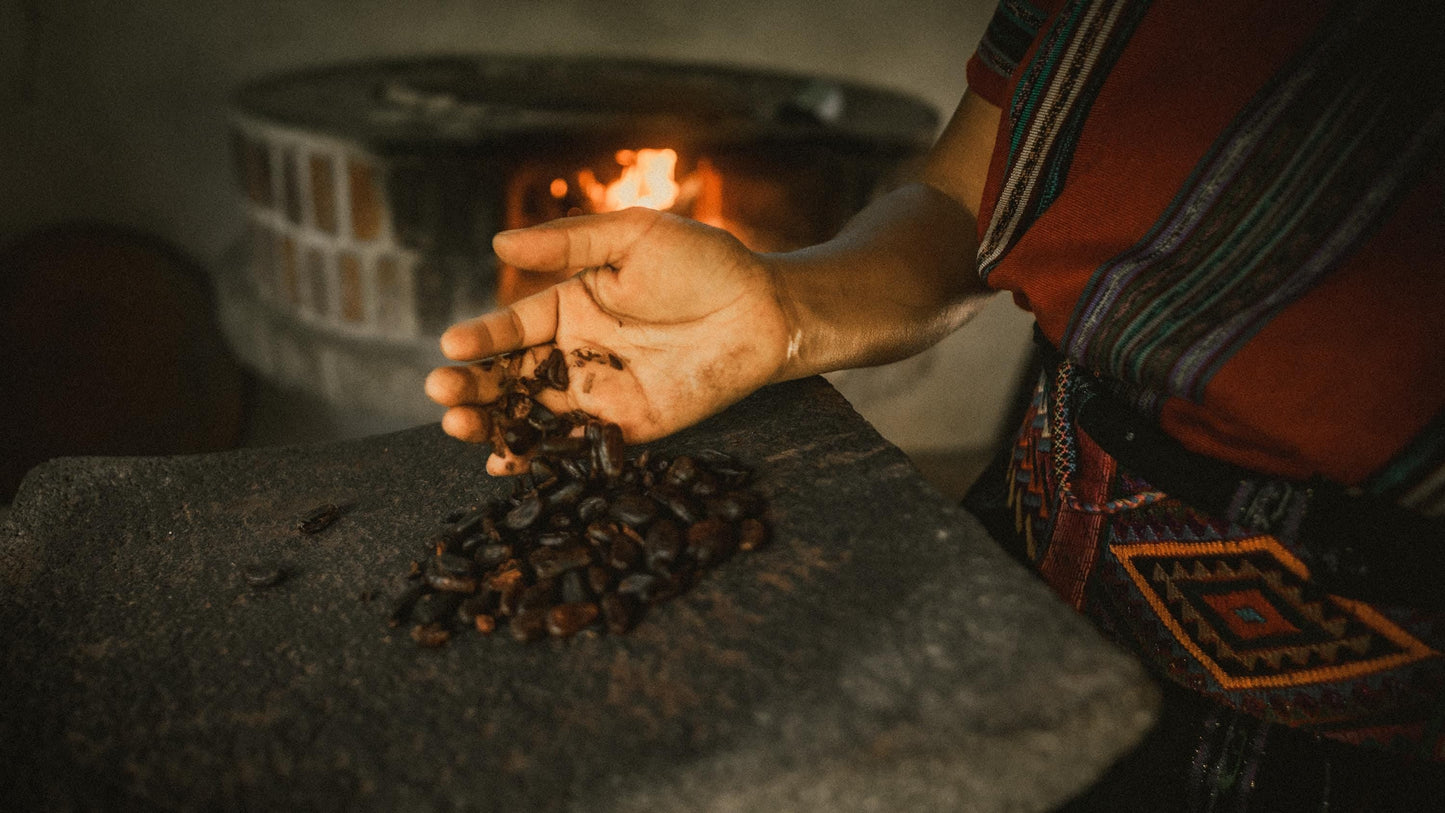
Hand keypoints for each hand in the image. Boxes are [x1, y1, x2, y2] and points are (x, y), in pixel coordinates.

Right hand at [425, 207, 793, 474]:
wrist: (765, 310)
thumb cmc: (704, 262)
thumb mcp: (634, 236)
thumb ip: (569, 241)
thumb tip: (499, 243)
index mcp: (570, 306)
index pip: (513, 327)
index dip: (481, 337)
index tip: (451, 345)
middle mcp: (577, 353)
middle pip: (510, 376)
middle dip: (472, 386)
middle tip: (441, 394)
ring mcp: (601, 393)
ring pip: (533, 414)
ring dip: (492, 423)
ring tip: (456, 425)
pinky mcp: (630, 426)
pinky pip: (577, 445)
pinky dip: (540, 456)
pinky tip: (504, 462)